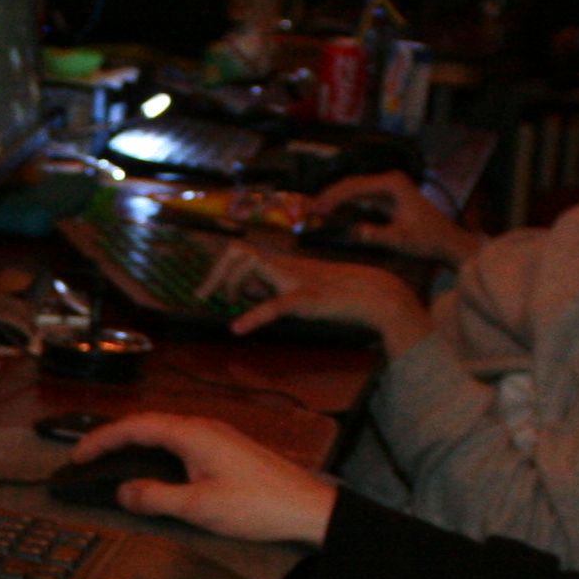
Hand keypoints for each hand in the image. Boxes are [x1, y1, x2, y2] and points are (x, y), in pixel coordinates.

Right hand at [72, 412, 335, 545]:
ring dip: (135, 442)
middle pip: (147, 423)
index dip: (101, 439)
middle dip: (113, 437)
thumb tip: (123, 491)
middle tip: (87, 456)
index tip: (77, 455)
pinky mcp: (226, 448)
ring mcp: (216, 435)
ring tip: (112, 459)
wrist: (307, 507)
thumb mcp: (199, 507)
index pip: (134, 426)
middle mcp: (203, 426)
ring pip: (164, 430)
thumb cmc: (258, 505)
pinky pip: (180, 440)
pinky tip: (154, 466)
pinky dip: (156, 449)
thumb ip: (156, 497)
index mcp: (192, 434)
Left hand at [210, 241, 433, 348]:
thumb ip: (269, 287)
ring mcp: (294, 278)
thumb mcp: (294, 289)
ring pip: (252, 264)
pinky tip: (238, 329)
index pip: (239, 251)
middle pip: (238, 249)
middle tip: (206, 296)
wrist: (372, 293)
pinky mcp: (306, 298)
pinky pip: (275, 304)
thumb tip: (243, 290)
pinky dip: (254, 316)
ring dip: (232, 284)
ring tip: (230, 305)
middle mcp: (283, 263)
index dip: (219, 268)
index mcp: (280, 261)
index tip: (207, 291)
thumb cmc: (336, 292)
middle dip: (217, 272)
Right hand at [306, 171, 480, 269]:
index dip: (333, 197)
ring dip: (335, 200)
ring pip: (354, 190)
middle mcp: (388, 180)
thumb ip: (375, 234)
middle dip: (329, 196)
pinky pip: (360, 197)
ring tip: (315, 210)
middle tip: (309, 208)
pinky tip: (331, 212)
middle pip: (351, 185)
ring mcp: (387, 187)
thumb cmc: (427, 239)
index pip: (355, 186)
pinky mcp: (386, 197)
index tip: (316, 208)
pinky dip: (345, 204)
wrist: (447, 241)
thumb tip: (352, 231)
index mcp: (392, 184)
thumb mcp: (400, 239)